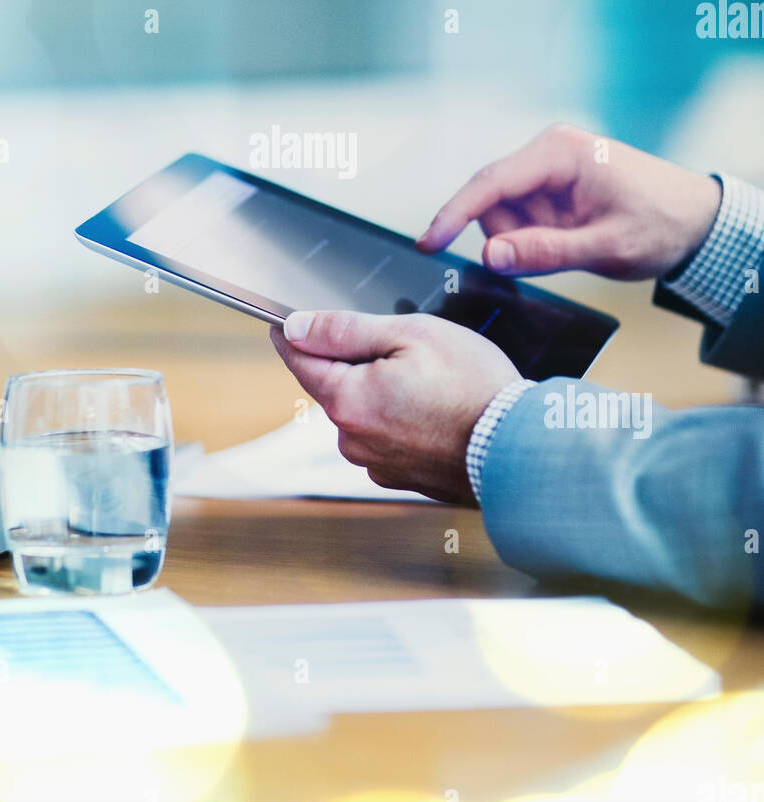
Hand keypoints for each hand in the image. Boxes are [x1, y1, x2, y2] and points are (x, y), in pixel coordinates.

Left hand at [269, 310, 519, 503]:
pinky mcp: (402, 477)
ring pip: (364, 412)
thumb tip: (297, 327)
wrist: (521, 448)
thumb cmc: (473, 387)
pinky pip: (388, 437)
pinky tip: (437, 411)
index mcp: (348, 400)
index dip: (292, 336)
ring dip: (383, 393)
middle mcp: (353, 439)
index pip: (301, 361)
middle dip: (357, 364)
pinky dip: (403, 420)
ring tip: (432, 382)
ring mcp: (378, 463)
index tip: (281, 323)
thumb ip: (346, 330)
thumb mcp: (410, 334)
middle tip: (403, 348)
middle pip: (337, 387)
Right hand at [417, 123, 721, 280]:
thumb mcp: (605, 247)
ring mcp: (550, 167)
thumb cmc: (663, 225)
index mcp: (560, 153)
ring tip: (576, 243)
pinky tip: (572, 238)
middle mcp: (549, 151)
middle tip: (561, 252)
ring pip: (505, 214)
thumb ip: (544, 252)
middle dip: (513, 238)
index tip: (428, 242)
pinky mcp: (554, 184)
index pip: (489, 183)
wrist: (699, 221)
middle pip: (494, 203)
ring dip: (528, 240)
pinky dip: (538, 237)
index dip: (453, 214)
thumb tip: (490, 255)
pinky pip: (524, 217)